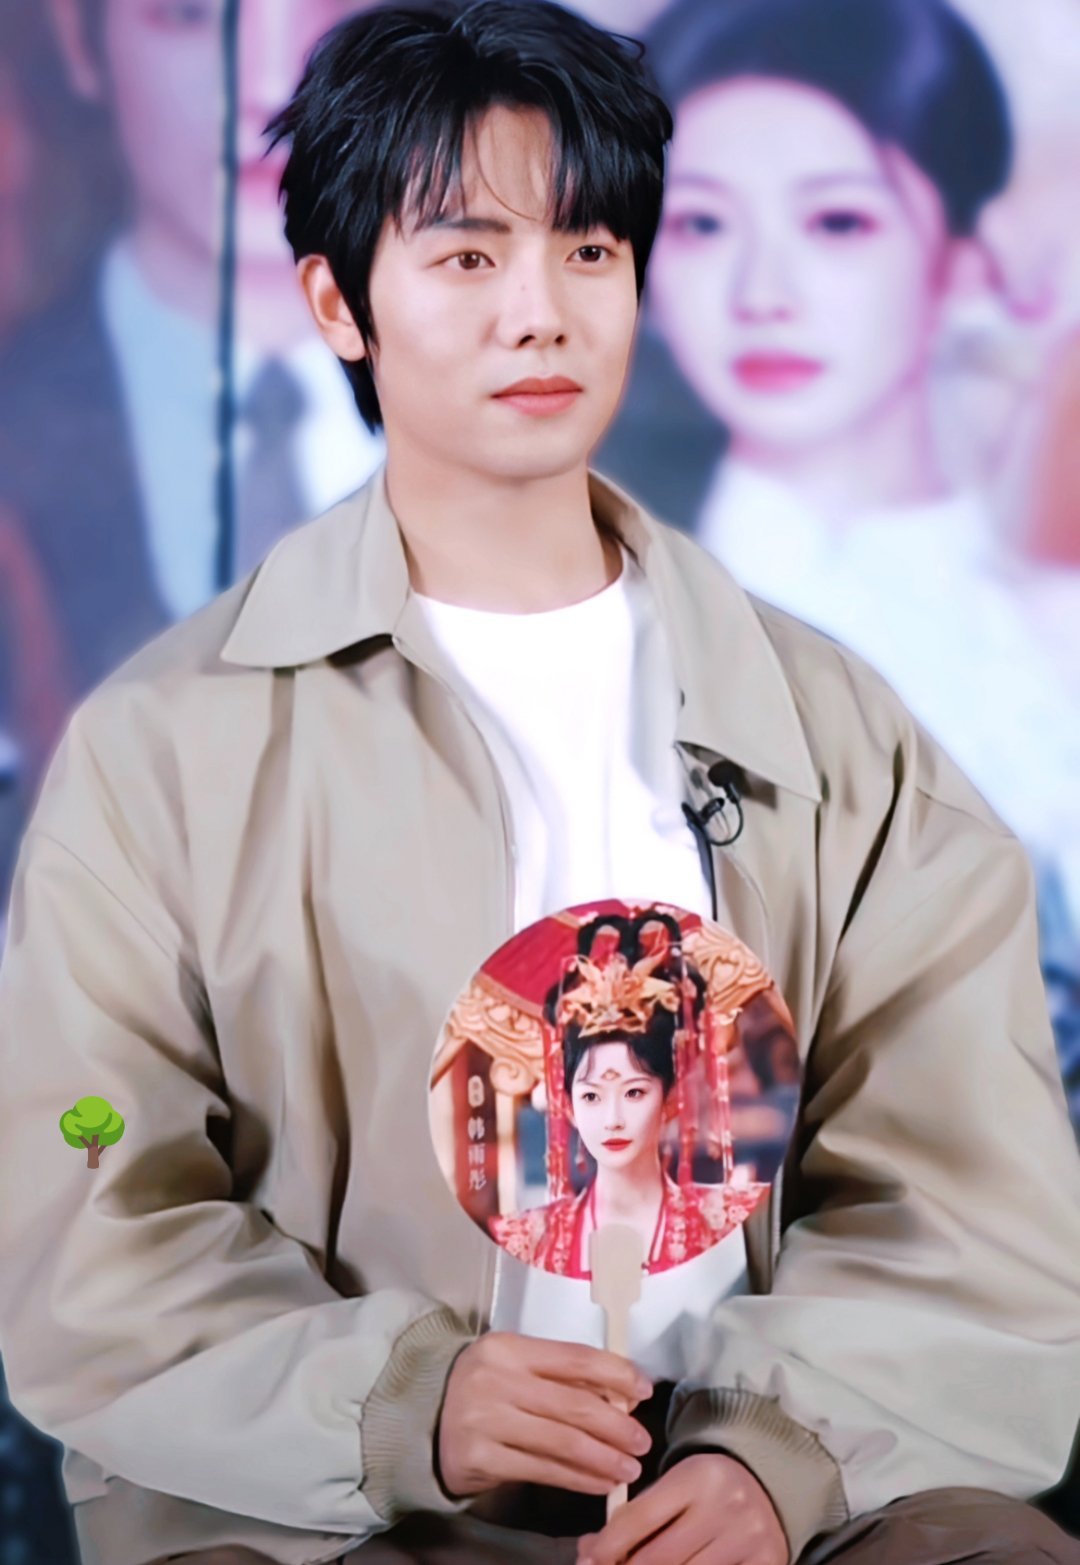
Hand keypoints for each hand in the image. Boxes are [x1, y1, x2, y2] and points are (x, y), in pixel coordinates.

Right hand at [436, 1331, 652, 1499]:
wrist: (423, 1418)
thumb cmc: (483, 1388)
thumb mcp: (516, 1366)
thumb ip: (560, 1376)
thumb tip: (620, 1396)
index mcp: (510, 1348)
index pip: (575, 1358)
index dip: (616, 1374)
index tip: (644, 1391)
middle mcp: (496, 1380)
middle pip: (573, 1404)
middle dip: (616, 1427)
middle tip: (642, 1442)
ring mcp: (485, 1420)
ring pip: (562, 1442)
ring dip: (603, 1459)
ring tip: (628, 1470)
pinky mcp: (480, 1458)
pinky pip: (542, 1470)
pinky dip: (577, 1479)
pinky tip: (599, 1483)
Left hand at [576, 1453, 788, 1564]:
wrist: (770, 1483)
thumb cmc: (707, 1487)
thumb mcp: (673, 1486)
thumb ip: (635, 1516)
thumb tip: (589, 1553)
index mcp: (696, 1476)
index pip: (640, 1518)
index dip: (608, 1545)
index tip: (588, 1560)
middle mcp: (726, 1507)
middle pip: (660, 1559)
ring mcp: (749, 1540)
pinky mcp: (768, 1562)